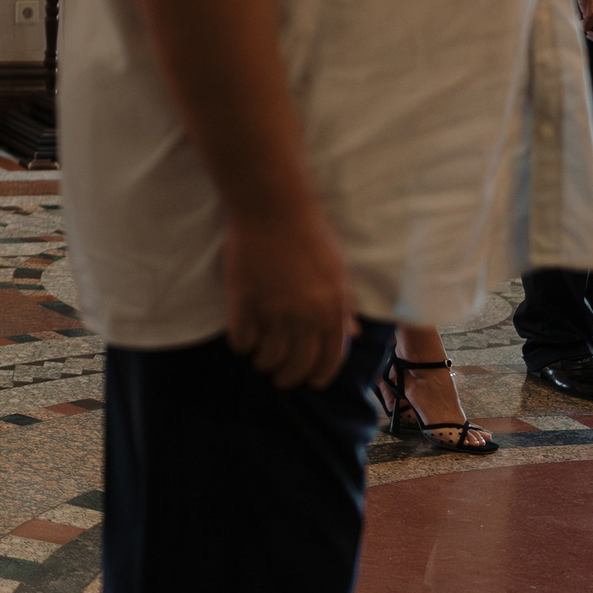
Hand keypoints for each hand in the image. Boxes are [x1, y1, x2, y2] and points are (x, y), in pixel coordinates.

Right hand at [221, 208, 354, 390]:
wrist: (274, 210)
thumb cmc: (311, 236)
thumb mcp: (338, 272)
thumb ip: (343, 306)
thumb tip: (351, 332)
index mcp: (331, 311)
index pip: (330, 357)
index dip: (321, 374)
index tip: (313, 382)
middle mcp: (304, 318)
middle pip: (298, 364)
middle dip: (289, 377)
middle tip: (281, 378)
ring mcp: (272, 311)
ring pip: (268, 355)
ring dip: (264, 363)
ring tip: (261, 360)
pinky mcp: (244, 301)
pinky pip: (241, 338)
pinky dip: (242, 345)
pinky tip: (243, 342)